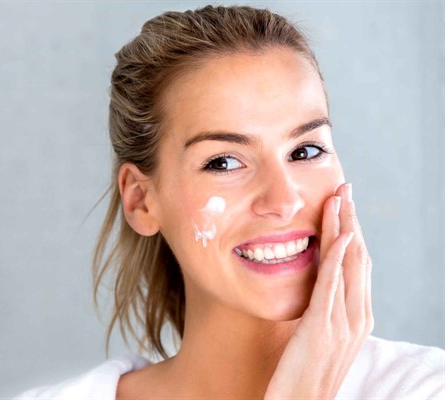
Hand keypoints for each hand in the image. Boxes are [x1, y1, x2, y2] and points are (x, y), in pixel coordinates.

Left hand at [264, 183, 373, 399]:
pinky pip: (333, 286)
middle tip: (344, 191)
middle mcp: (356, 318)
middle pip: (359, 258)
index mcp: (355, 318)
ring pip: (350, 265)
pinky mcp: (322, 329)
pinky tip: (337, 235)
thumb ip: (320, 310)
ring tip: (339, 199)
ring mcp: (343, 324)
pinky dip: (338, 257)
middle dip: (352, 221)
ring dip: (345, 228)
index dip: (352, 233)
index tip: (343, 206)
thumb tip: (315, 286)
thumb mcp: (314, 336)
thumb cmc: (300, 374)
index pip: (357, 265)